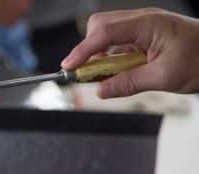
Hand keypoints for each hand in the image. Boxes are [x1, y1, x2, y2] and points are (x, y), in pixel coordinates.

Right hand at [62, 8, 198, 97]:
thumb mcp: (164, 78)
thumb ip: (128, 83)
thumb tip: (100, 91)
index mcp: (148, 24)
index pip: (104, 33)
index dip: (83, 50)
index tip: (69, 68)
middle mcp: (142, 21)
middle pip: (100, 27)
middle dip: (87, 50)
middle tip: (85, 76)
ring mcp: (142, 28)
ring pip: (106, 37)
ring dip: (99, 58)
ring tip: (102, 79)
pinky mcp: (143, 37)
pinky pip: (117, 46)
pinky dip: (110, 61)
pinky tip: (115, 75)